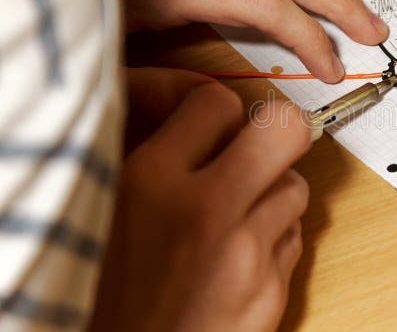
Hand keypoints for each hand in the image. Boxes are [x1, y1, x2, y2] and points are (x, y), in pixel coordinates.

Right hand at [91, 68, 309, 331]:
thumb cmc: (100, 294)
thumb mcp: (102, 206)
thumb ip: (145, 149)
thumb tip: (183, 103)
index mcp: (150, 182)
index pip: (217, 101)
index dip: (214, 105)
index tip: (207, 119)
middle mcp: (207, 212)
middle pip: (285, 128)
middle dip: (276, 129)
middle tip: (256, 144)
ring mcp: (246, 255)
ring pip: (296, 185)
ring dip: (273, 189)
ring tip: (238, 209)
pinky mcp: (270, 292)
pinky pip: (293, 238)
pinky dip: (273, 235)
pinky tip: (241, 250)